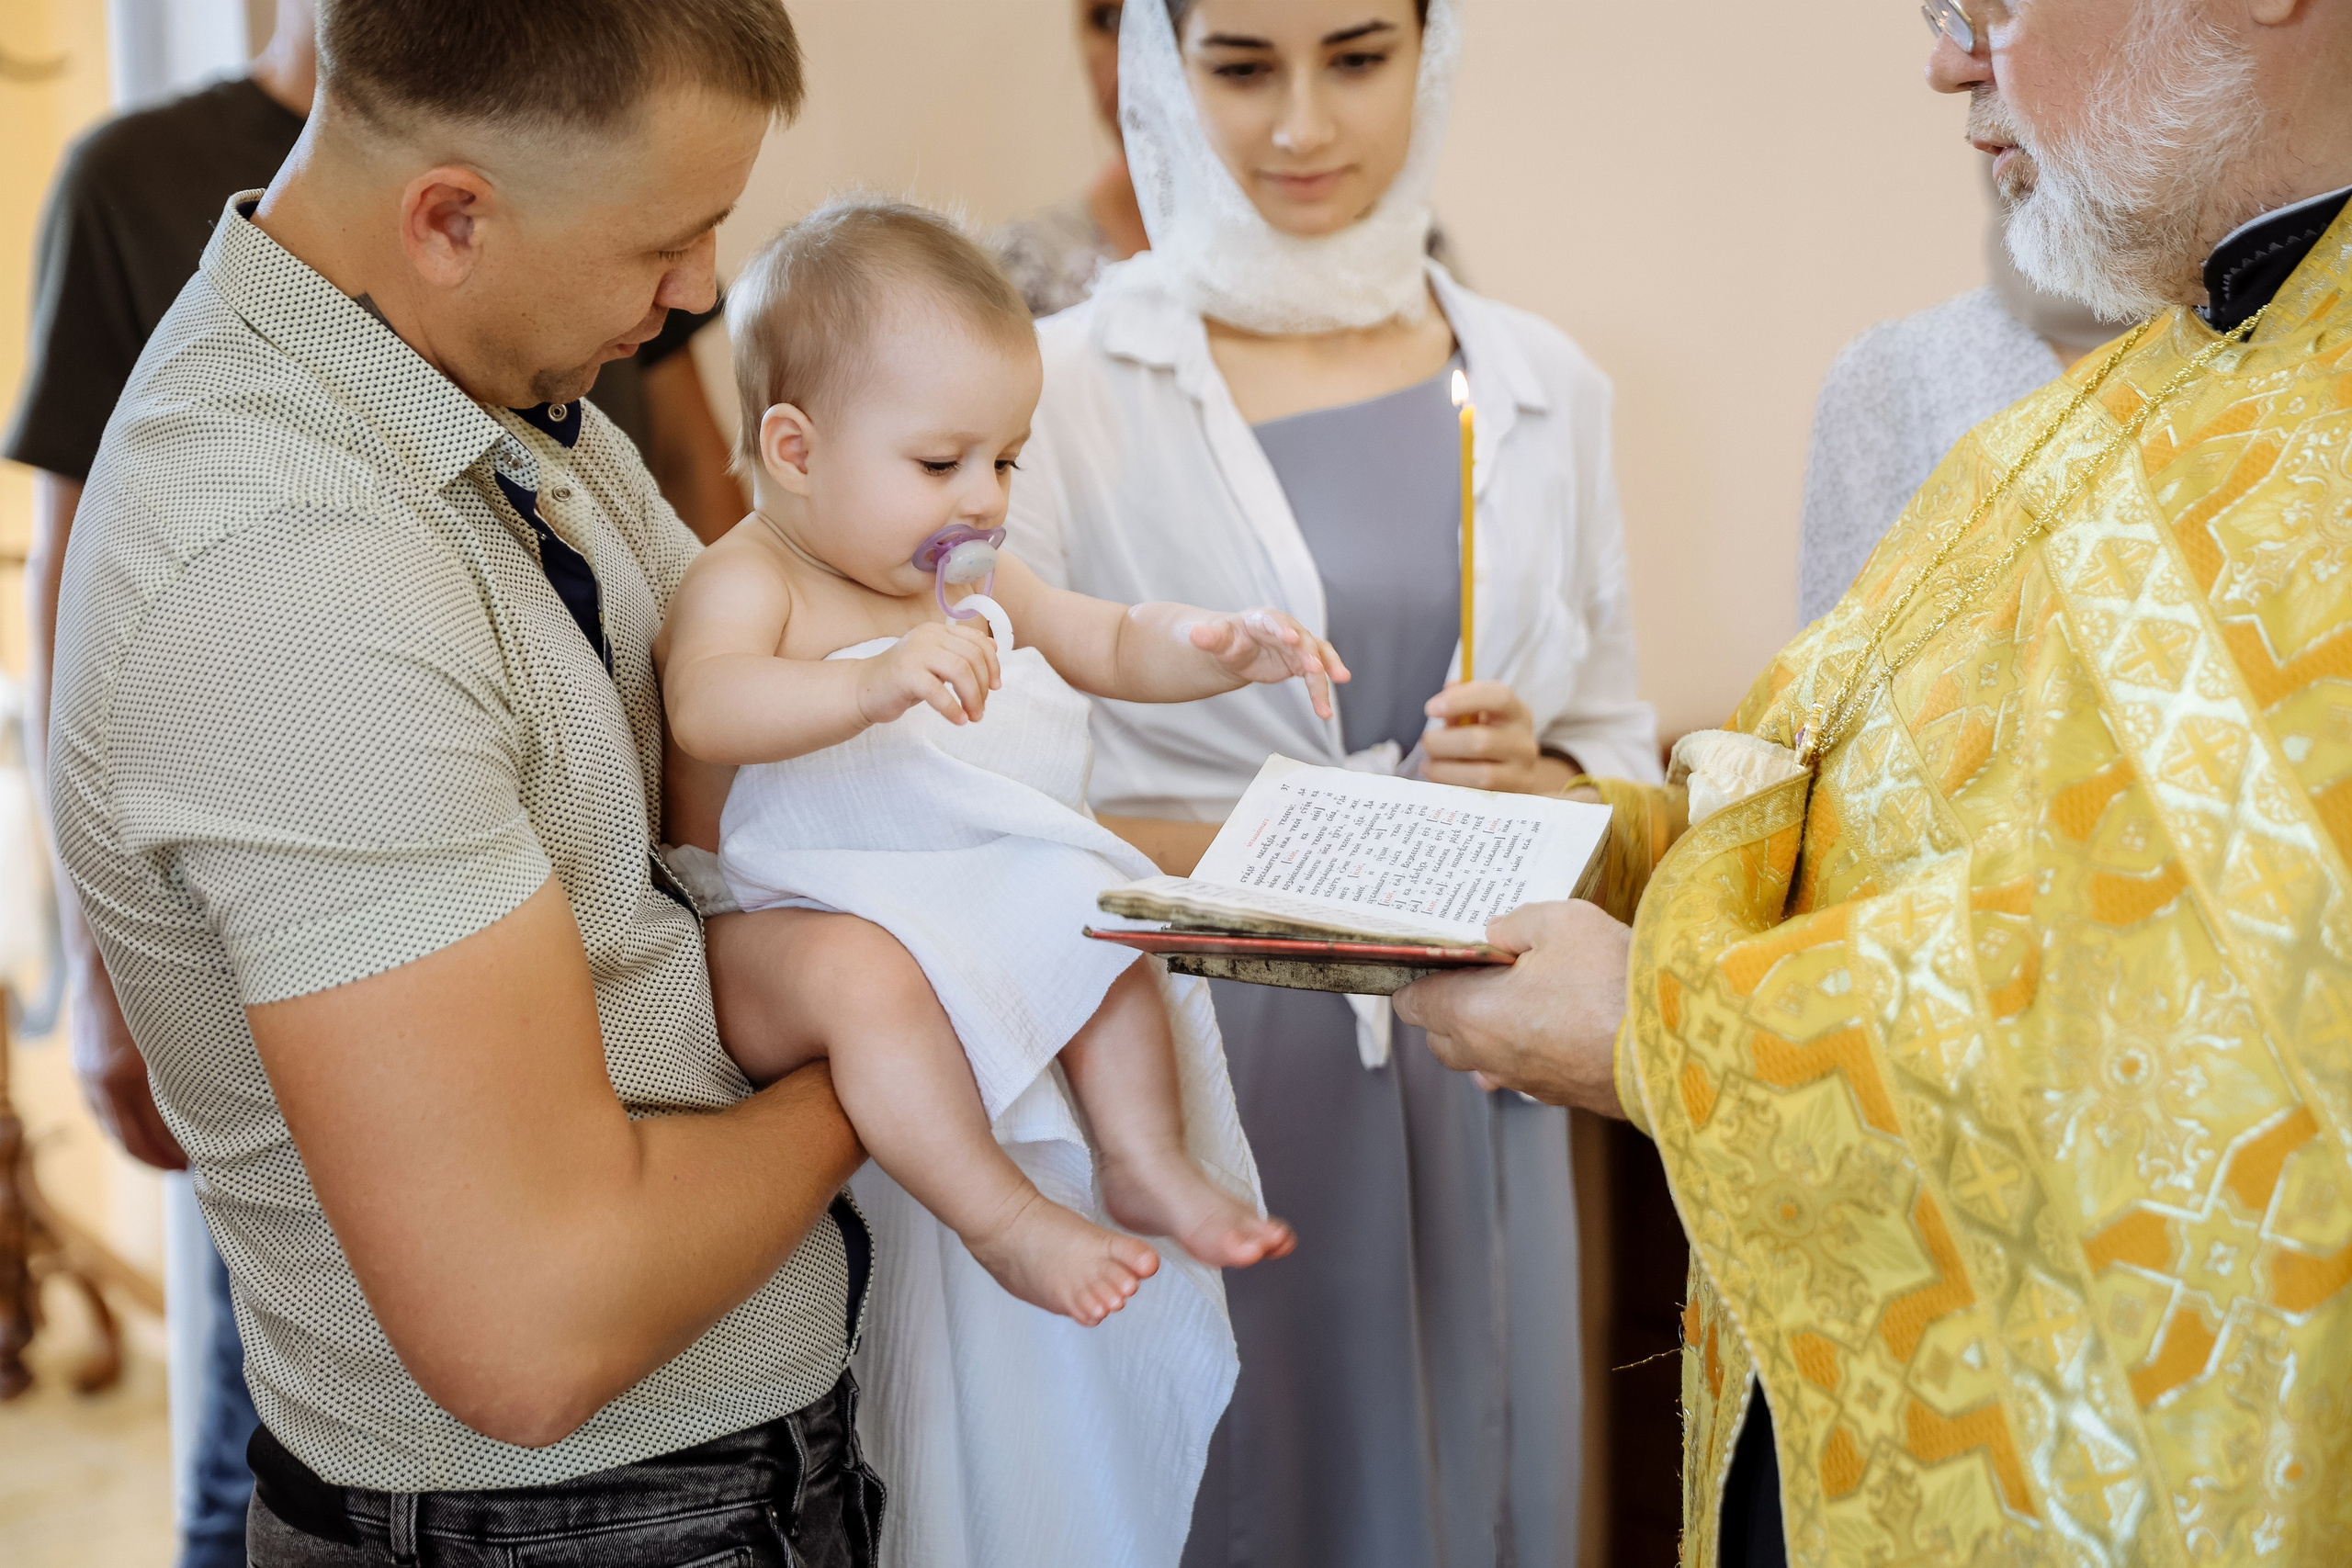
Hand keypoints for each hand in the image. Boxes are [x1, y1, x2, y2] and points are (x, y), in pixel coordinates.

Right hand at [67, 942, 185, 1170]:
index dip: (172, 1153)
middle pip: (129, 1137)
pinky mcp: (82, 1062)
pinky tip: (139, 1128)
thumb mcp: (181, 1026)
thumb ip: (193, 1064)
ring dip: (137, 1145)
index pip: (149, 1132)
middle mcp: (101, 1077)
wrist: (105, 954)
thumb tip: (222, 1096)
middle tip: (186, 1169)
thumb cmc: (155, 984)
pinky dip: (120, 1125)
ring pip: (111, 1126)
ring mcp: (87, 1071)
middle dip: (157, 1158)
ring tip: (166, 1156)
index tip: (196, 1165)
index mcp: (127, 1072)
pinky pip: (99, 1109)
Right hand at [856, 618, 1002, 726]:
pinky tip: (958, 720)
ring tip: (973, 716)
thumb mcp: (935, 662)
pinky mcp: (905, 674)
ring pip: (960, 671)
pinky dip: (953, 709)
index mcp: (938, 631)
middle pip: (972, 657)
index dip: (993, 665)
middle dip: (983, 687)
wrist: (864, 689)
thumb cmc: (903, 679)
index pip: (977, 641)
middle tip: (980, 709)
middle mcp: (928, 636)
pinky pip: (938, 692)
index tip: (995, 686)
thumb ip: (960, 654)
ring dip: (973, 698)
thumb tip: (994, 648)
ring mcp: (915, 653)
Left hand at [1187, 608, 1349, 718]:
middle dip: (1310, 654)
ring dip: (1327, 673)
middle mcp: (1287, 629)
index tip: (1291, 638)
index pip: (1275, 621)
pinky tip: (1324, 711)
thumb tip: (1194, 634)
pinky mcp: (1302, 664)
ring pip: (1318, 658)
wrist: (1236, 650)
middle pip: (1303, 640)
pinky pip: (1317, 677)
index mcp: (1263, 619)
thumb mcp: (1216, 639)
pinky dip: (1322, 692)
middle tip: (1316, 669)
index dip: (1284, 629)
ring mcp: (1298, 647)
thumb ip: (1208, 638)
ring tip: (1333, 691)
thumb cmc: (1226, 639)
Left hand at [1392, 900, 1629, 1116]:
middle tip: (1479, 969)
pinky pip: (1522, 1071)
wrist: (1677, 1046)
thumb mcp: (1563, 922)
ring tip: (1515, 995)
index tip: (1433, 956)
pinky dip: (1524, 1049)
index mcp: (1472, 1014)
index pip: (1413, 1002)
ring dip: (1487, 1030)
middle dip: (1448, 1004)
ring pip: (1481, 1059)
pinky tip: (1550, 1025)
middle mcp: (1488, 1056)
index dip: (1417, 976)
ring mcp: (1525, 1082)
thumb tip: (1498, 932)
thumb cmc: (1614, 983)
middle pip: (1440, 1036)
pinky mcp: (1562, 1094)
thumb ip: (1516, 922)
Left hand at [1420, 681, 1572, 793]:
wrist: (1514, 775)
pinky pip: (1477, 797)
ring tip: (1428, 765)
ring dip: (1445, 770)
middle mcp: (1524, 743)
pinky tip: (1439, 780)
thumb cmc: (1487, 737)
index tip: (1430, 708)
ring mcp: (1521, 774)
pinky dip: (1451, 787)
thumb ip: (1461, 705)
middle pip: (1482, 741)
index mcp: (1517, 714)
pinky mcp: (1511, 800)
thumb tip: (1448, 690)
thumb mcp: (1477, 717)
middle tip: (1425, 742)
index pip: (1498, 697)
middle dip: (1443, 742)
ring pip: (1481, 775)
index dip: (1462, 700)